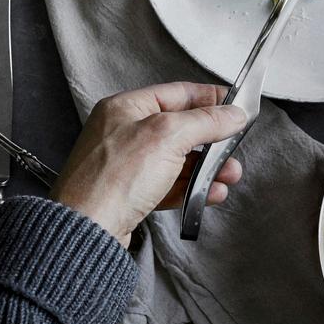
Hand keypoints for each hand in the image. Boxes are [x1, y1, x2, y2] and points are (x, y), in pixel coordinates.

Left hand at [51, 83, 246, 245]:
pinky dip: (193, 189)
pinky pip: (169, 185)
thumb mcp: (167, 136)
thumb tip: (232, 114)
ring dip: (208, 168)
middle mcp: (124, 133)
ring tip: (229, 176)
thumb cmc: (113, 178)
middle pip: (181, 129)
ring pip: (178, 160)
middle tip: (234, 148)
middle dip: (212, 141)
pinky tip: (211, 194)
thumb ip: (205, 121)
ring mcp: (127, 165)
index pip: (177, 93)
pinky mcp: (131, 194)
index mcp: (126, 108)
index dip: (210, 98)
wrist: (88, 230)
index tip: (236, 105)